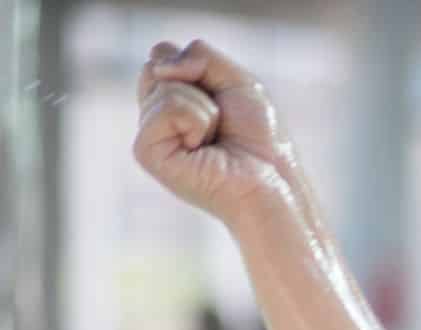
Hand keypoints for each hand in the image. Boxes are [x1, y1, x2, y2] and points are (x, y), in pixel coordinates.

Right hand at [131, 37, 295, 222]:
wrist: (270, 180)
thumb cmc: (258, 138)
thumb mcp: (237, 80)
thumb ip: (200, 54)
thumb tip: (160, 66)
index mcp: (170, 100)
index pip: (162, 54)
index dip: (196, 67)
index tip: (221, 99)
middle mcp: (153, 116)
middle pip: (156, 65)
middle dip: (199, 86)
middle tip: (219, 122)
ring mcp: (148, 134)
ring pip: (164, 85)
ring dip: (204, 109)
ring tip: (214, 139)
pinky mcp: (146, 151)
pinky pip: (167, 107)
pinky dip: (197, 120)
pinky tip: (204, 148)